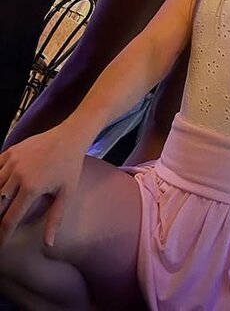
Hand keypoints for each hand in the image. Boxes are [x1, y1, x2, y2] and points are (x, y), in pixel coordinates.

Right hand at [0, 128, 83, 246]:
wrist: (71, 136)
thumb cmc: (70, 166)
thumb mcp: (67, 193)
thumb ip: (55, 219)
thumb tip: (48, 244)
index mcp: (32, 188)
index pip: (10, 219)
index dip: (2, 236)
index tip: (0, 245)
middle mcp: (18, 175)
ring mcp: (13, 161)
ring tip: (0, 208)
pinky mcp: (11, 151)